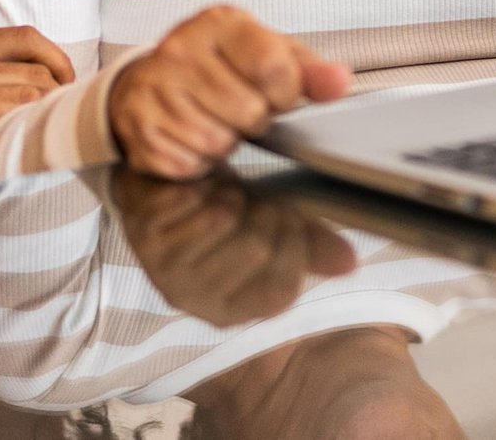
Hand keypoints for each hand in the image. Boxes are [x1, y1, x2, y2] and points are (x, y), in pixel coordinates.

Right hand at [0, 0, 73, 209]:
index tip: (66, 78)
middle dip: (59, 87)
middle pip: (30, 66)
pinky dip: (23, 122)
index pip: (21, 38)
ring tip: (55, 122)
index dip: (55, 56)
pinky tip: (32, 133)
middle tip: (68, 105)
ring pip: (22, 91)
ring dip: (48, 107)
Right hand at [108, 6, 352, 177]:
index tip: (278, 92)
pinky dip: (198, 160)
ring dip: (226, 140)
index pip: (274, 66)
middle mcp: (180, 49)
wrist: (148, 82)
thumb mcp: (267, 53)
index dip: (286, 92)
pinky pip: (189, 163)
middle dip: (255, 119)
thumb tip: (341, 81)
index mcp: (221, 23)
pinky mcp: (140, 127)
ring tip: (214, 118)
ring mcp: (154, 88)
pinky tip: (190, 135)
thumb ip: (309, 70)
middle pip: (249, 110)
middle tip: (239, 107)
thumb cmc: (218, 66)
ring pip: (218, 141)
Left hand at [110, 169, 358, 324]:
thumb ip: (310, 246)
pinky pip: (195, 204)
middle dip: (266, 211)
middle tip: (254, 200)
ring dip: (234, 196)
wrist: (166, 187)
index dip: (295, 242)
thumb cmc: (223, 212)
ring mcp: (166, 266)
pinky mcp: (146, 232)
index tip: (288, 217)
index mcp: (230, 309)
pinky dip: (206, 185)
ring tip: (225, 195)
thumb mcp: (272, 230)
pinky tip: (201, 188)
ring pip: (226, 222)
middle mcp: (196, 298)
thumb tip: (349, 262)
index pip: (282, 287)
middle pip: (258, 248)